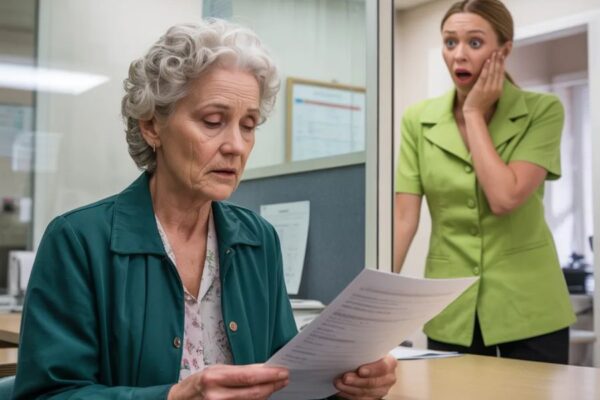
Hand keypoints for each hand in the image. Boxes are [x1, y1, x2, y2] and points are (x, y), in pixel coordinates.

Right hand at [167, 364, 288, 399]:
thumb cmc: (199, 383)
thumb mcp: (216, 370)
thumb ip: (239, 372)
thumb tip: (264, 369)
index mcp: (213, 378)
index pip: (248, 377)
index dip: (269, 375)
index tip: (283, 371)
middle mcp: (215, 395)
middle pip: (253, 393)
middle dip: (272, 385)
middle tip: (284, 378)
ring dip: (266, 394)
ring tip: (275, 385)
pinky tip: (263, 395)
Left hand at [334, 354, 396, 399]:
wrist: (371, 364)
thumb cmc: (369, 355)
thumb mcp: (370, 350)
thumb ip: (364, 351)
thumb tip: (348, 350)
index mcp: (390, 363)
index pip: (383, 367)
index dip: (371, 370)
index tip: (360, 370)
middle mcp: (388, 378)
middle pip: (373, 382)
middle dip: (357, 381)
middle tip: (345, 378)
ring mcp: (382, 389)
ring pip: (366, 392)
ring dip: (350, 388)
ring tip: (339, 383)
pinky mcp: (374, 398)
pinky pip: (362, 399)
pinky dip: (350, 395)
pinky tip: (341, 390)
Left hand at [463, 51, 504, 115]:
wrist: (474, 113)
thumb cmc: (480, 105)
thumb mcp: (490, 96)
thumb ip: (493, 87)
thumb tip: (493, 79)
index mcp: (498, 90)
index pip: (501, 74)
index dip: (502, 65)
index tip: (502, 57)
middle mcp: (495, 88)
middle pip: (498, 71)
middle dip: (499, 60)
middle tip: (499, 51)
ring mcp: (488, 88)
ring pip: (492, 72)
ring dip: (493, 61)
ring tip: (494, 53)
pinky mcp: (480, 88)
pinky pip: (484, 76)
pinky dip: (486, 68)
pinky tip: (487, 61)